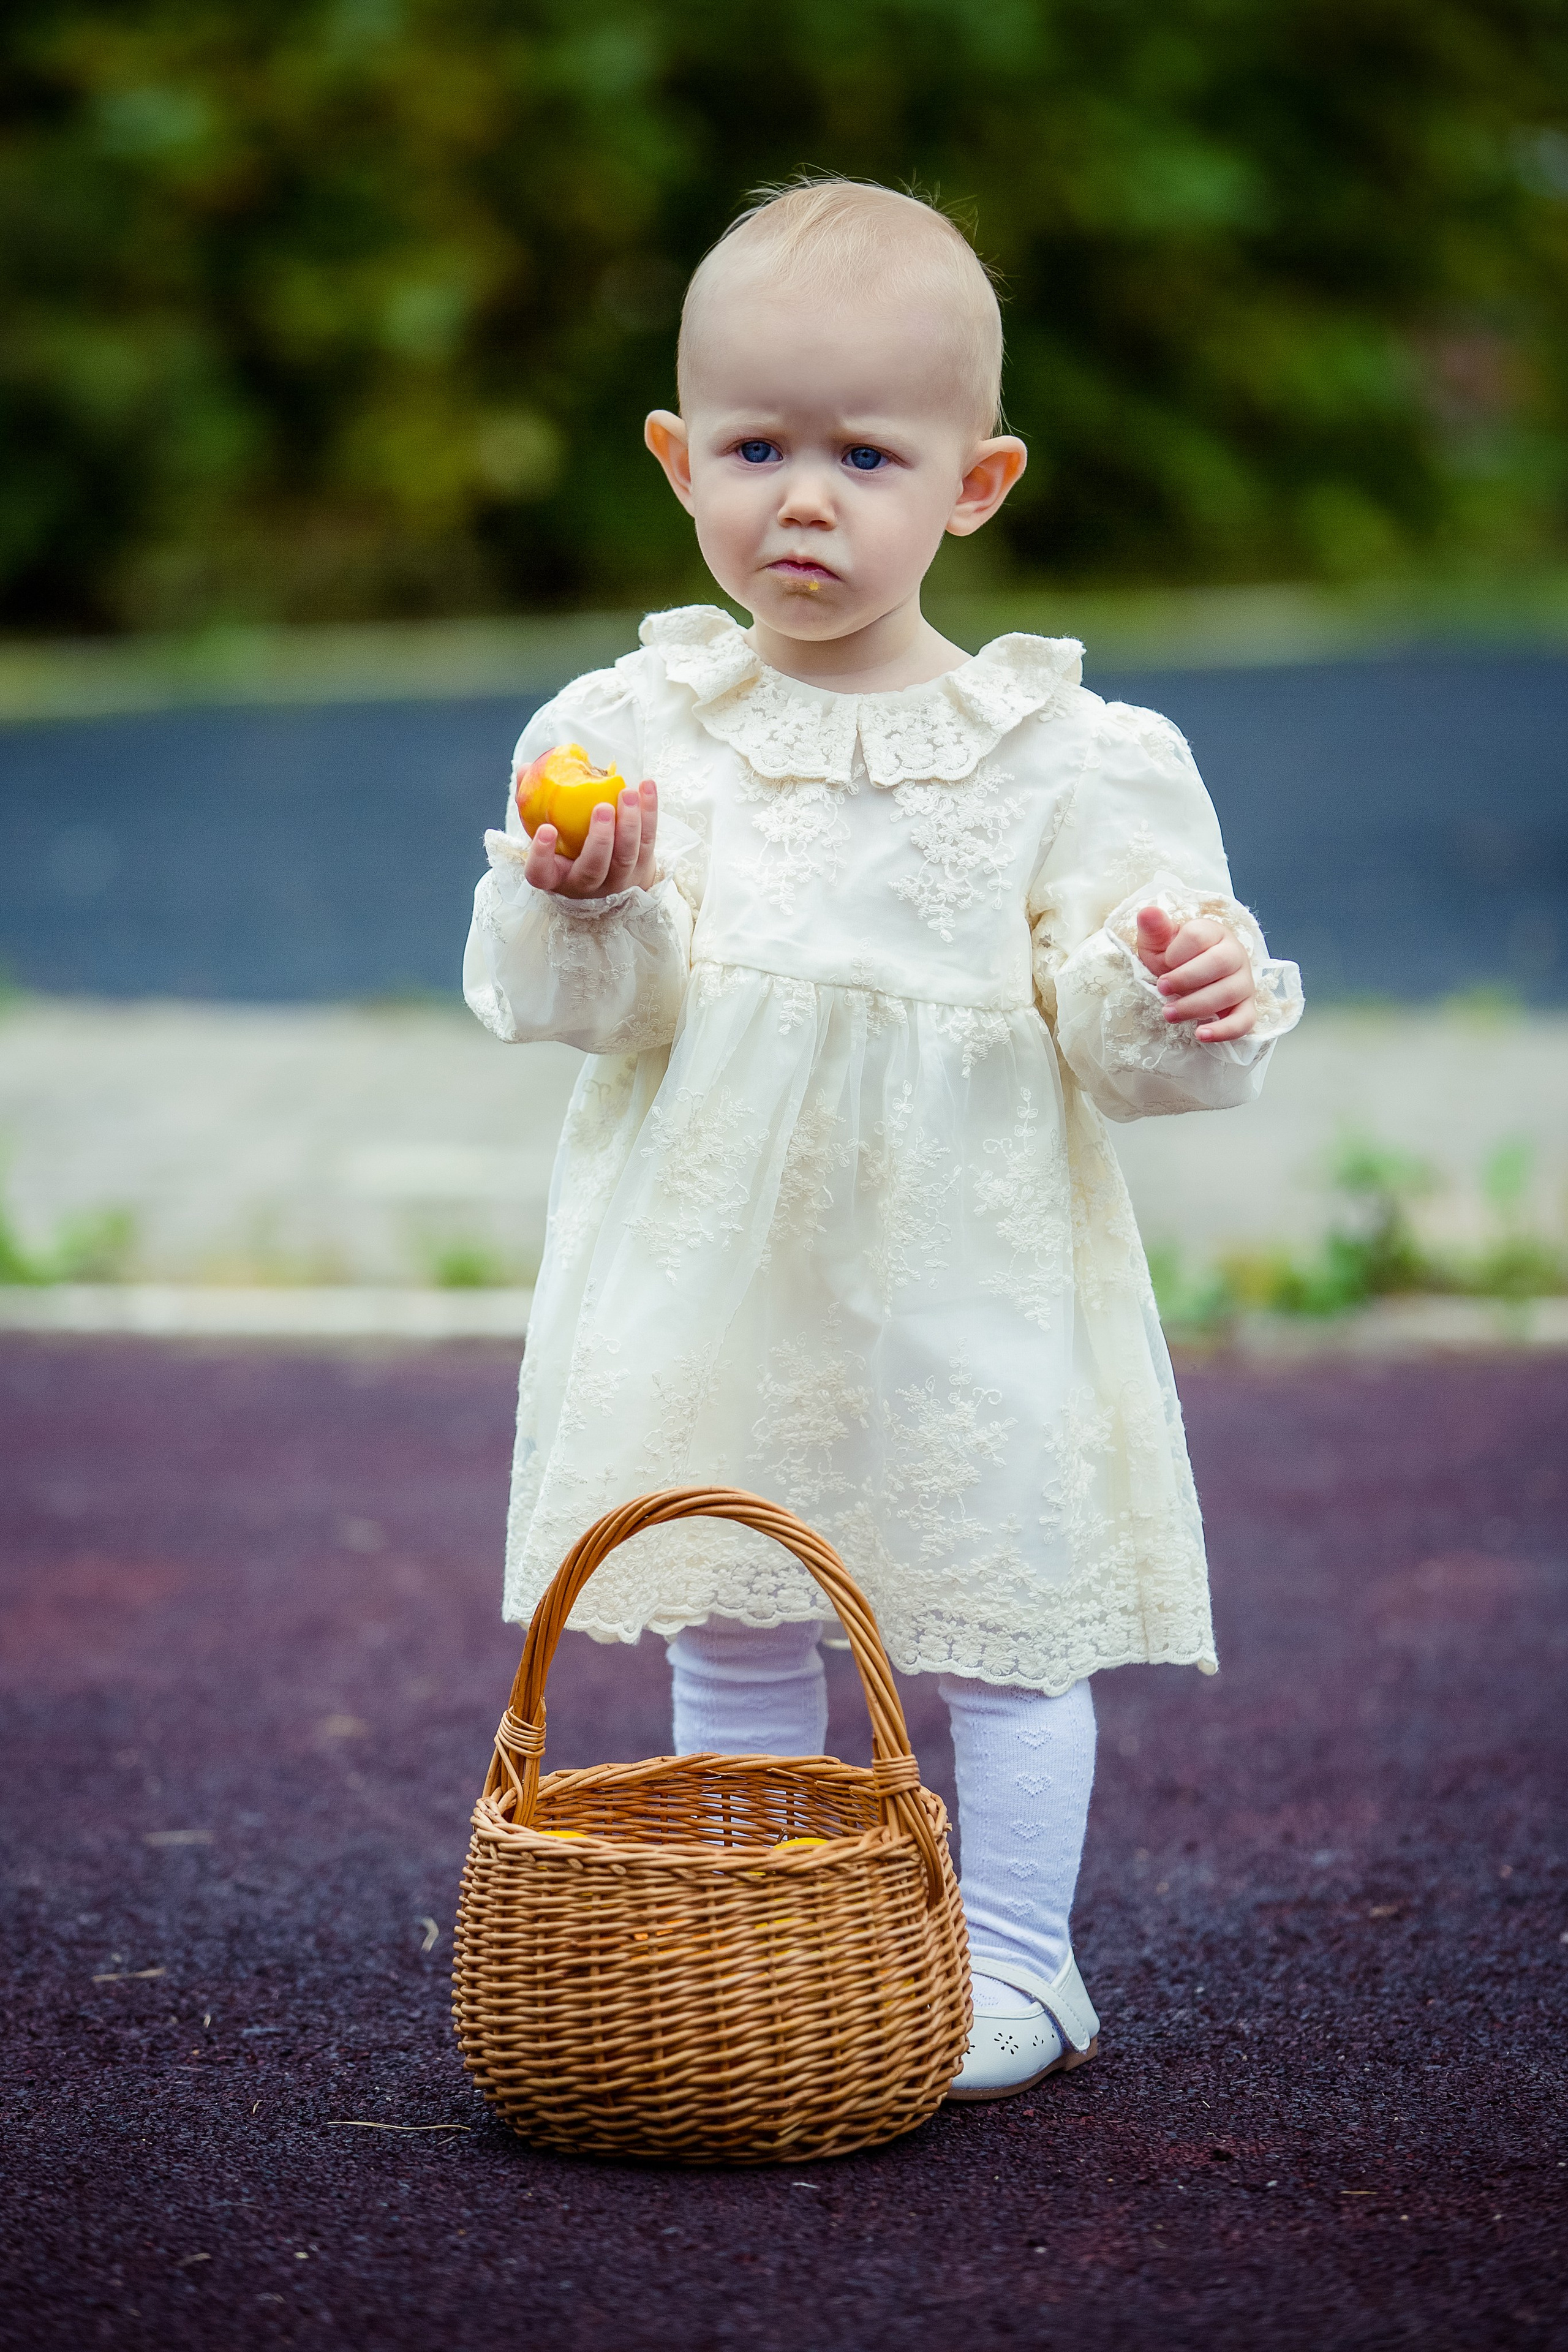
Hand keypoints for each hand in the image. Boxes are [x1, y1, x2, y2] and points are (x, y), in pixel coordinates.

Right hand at [524, 778, 658, 898]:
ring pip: (626, 856)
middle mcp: (587, 885)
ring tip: (627, 793)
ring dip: (629, 824)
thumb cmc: (570, 849)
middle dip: (600, 839)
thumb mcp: (549, 834)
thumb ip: (533, 803)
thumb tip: (524, 769)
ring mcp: (618, 880)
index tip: (546, 829)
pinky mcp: (643, 866)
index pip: (540, 874)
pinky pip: (648, 840)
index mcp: (556, 877)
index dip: (541, 855)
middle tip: (602, 808)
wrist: (610, 876)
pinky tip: (646, 786)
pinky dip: (650, 813)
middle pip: (594, 869)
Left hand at [1135, 906, 1255, 1042]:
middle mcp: (1234, 954)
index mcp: (1213, 933)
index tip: (1164, 962)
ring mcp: (1243, 981)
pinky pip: (1245, 1021)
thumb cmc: (1173, 959)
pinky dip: (1225, 1030)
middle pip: (1221, 962)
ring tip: (1169, 1014)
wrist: (1186, 979)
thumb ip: (1155, 929)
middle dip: (1187, 979)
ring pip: (1231, 992)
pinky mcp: (1246, 1007)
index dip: (1178, 951)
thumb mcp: (1158, 943)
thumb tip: (1147, 911)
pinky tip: (1202, 1035)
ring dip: (1197, 1006)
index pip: (1200, 935)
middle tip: (1162, 990)